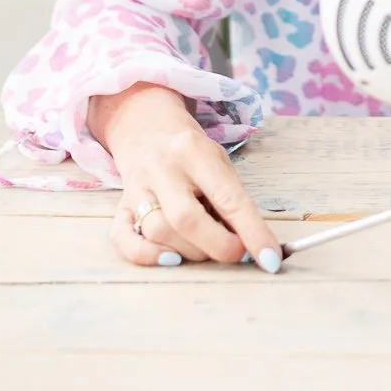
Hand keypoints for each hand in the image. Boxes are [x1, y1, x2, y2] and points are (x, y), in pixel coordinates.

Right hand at [89, 82, 284, 272]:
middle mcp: (161, 167)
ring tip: (206, 245)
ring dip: (190, 252)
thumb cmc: (192, 154)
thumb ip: (233, 200)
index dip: (251, 231)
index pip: (228, 197)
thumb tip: (254, 246)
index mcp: (194, 150)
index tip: (270, 259)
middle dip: (218, 246)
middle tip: (236, 253)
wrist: (148, 131)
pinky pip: (124, 240)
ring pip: (158, 232)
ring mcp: (136, 188)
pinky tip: (170, 258)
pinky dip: (148, 257)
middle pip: (185, 218)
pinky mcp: (120, 207)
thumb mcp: (219, 163)